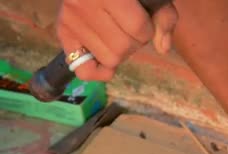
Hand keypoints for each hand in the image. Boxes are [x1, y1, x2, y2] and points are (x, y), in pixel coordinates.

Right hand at [56, 0, 177, 80]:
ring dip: (120, 53)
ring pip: (109, 59)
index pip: (138, 29)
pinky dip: (98, 71)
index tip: (145, 20)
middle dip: (135, 42)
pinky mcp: (63, 30)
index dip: (149, 30)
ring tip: (118, 35)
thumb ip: (163, 15)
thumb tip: (163, 48)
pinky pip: (83, 69)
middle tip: (131, 28)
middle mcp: (82, 4)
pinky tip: (106, 62)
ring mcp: (70, 19)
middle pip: (123, 48)